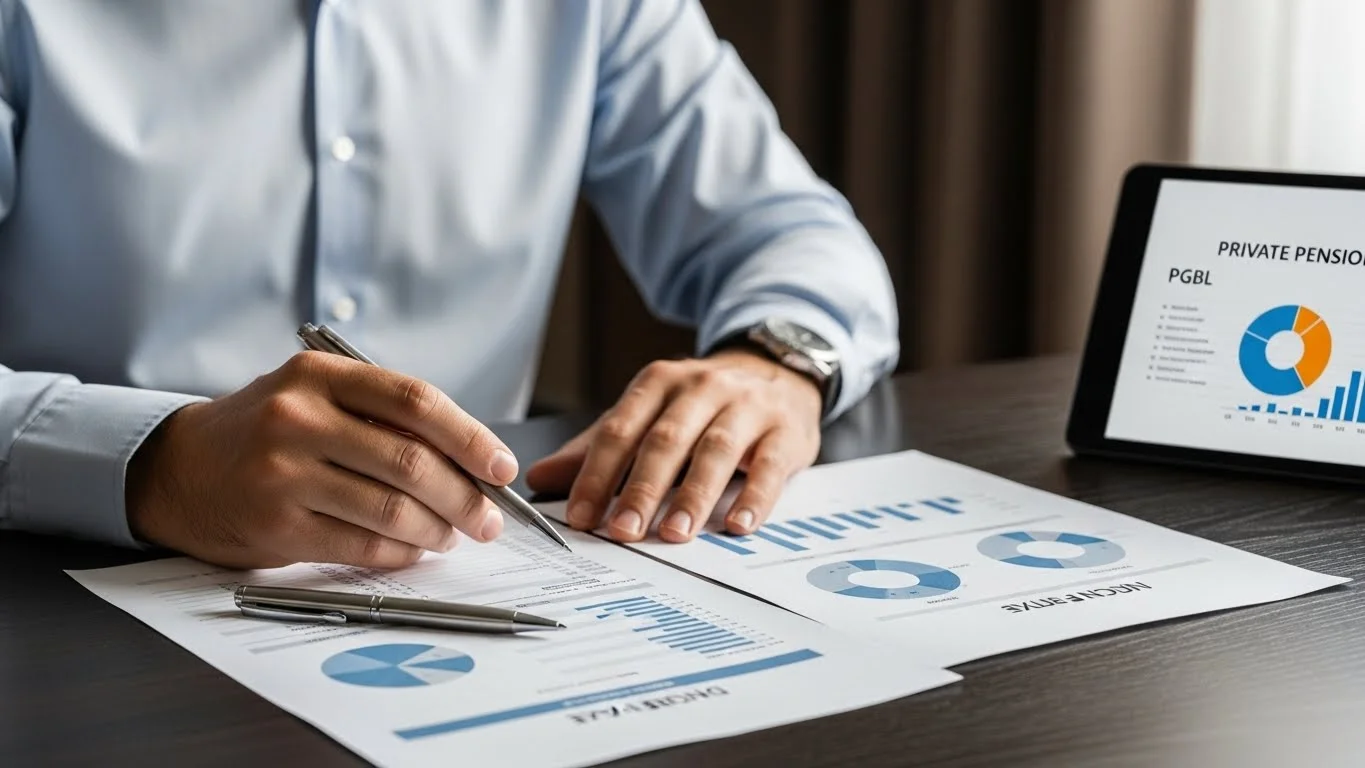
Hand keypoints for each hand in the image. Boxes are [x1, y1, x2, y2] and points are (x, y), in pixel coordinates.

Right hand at [126, 352, 517, 569]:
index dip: (470, 436)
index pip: (415, 400)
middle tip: (489, 518)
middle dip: (465, 496)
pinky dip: (401, 552)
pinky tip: (415, 550)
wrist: (179, 470)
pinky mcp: (275, 526)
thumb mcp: (316, 397)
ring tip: (454, 534)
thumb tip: (471, 461)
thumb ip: (383, 416)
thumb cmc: (267, 433)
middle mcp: (298, 418)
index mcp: (319, 376)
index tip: (502, 467)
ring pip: (391, 509)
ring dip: (438, 529)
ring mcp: (283, 474)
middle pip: (410, 461)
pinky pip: (362, 544)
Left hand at [526, 350, 821, 541]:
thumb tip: (541, 477)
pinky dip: (755, 497)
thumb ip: (600, 447)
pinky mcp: (785, 432)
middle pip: (666, 440)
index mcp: (659, 383)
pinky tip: (739, 525)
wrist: (779, 372)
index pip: (620, 429)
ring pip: (715, 450)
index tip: (581, 516)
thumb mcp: (650, 413)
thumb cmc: (704, 404)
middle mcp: (702, 388)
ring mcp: (747, 408)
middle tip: (622, 530)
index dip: (597, 474)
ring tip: (674, 533)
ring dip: (693, 495)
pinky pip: (769, 465)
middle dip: (641, 488)